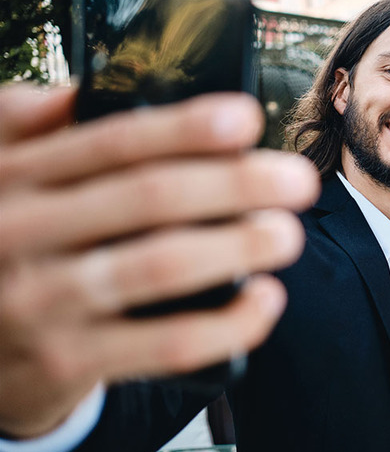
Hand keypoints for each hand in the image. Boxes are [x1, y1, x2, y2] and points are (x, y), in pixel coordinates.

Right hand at [0, 85, 319, 437]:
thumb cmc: (1, 240)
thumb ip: (25, 126)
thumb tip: (86, 90)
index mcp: (16, 177)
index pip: (112, 141)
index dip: (186, 127)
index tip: (248, 119)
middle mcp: (23, 233)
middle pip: (150, 197)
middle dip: (236, 184)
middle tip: (298, 181)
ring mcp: (45, 301)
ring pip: (163, 265)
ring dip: (240, 246)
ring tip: (288, 235)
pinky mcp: (68, 361)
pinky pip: (165, 346)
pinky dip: (227, 324)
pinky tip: (265, 300)